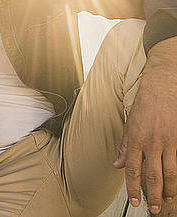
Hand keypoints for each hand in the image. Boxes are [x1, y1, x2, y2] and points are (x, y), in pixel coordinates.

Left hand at [113, 36, 176, 214]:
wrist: (163, 83)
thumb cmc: (146, 102)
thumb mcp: (130, 122)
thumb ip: (124, 145)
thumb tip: (116, 164)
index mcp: (135, 138)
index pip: (131, 168)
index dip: (132, 187)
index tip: (135, 200)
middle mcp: (151, 141)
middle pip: (152, 175)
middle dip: (153, 195)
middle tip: (154, 208)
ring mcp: (169, 140)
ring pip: (170, 172)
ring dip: (170, 190)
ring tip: (168, 201)